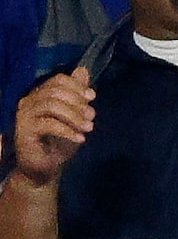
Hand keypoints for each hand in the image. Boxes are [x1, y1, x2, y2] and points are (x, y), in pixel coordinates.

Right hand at [10, 68, 92, 185]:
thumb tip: (83, 70)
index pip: (58, 80)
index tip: (92, 97)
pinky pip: (48, 124)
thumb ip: (77, 96)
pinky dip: (67, 130)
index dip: (76, 86)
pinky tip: (80, 138)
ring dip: (74, 116)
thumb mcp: (73, 118)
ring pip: (51, 105)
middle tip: (91, 116)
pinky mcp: (24, 131)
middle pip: (55, 91)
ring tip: (89, 128)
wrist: (44, 168)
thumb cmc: (58, 142)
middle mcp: (29, 102)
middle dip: (77, 102)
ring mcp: (24, 116)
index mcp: (40, 95)